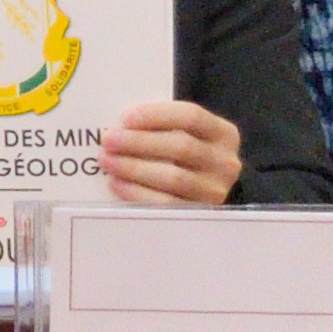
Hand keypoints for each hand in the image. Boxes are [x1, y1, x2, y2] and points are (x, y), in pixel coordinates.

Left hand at [99, 97, 247, 208]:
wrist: (204, 193)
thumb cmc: (186, 155)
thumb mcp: (186, 135)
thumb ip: (162, 126)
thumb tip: (121, 125)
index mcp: (224, 134)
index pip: (192, 116)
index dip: (156, 115)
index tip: (125, 118)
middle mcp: (226, 163)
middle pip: (181, 147)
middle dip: (139, 142)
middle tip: (108, 139)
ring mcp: (216, 191)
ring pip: (174, 177)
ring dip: (134, 167)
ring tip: (107, 160)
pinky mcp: (200, 216)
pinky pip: (166, 204)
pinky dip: (138, 193)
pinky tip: (117, 183)